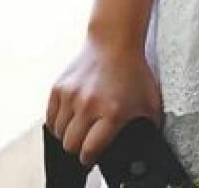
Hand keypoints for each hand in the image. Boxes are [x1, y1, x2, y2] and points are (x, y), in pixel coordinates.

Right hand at [45, 35, 163, 166]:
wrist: (114, 41)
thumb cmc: (133, 70)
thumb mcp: (149, 100)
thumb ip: (149, 126)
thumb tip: (148, 143)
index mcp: (112, 111)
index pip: (90, 151)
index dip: (91, 158)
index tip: (92, 156)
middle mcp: (89, 105)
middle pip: (71, 146)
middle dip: (78, 148)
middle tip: (86, 141)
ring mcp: (71, 96)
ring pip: (59, 133)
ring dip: (68, 134)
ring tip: (80, 126)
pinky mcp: (58, 88)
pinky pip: (50, 119)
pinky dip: (57, 123)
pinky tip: (69, 118)